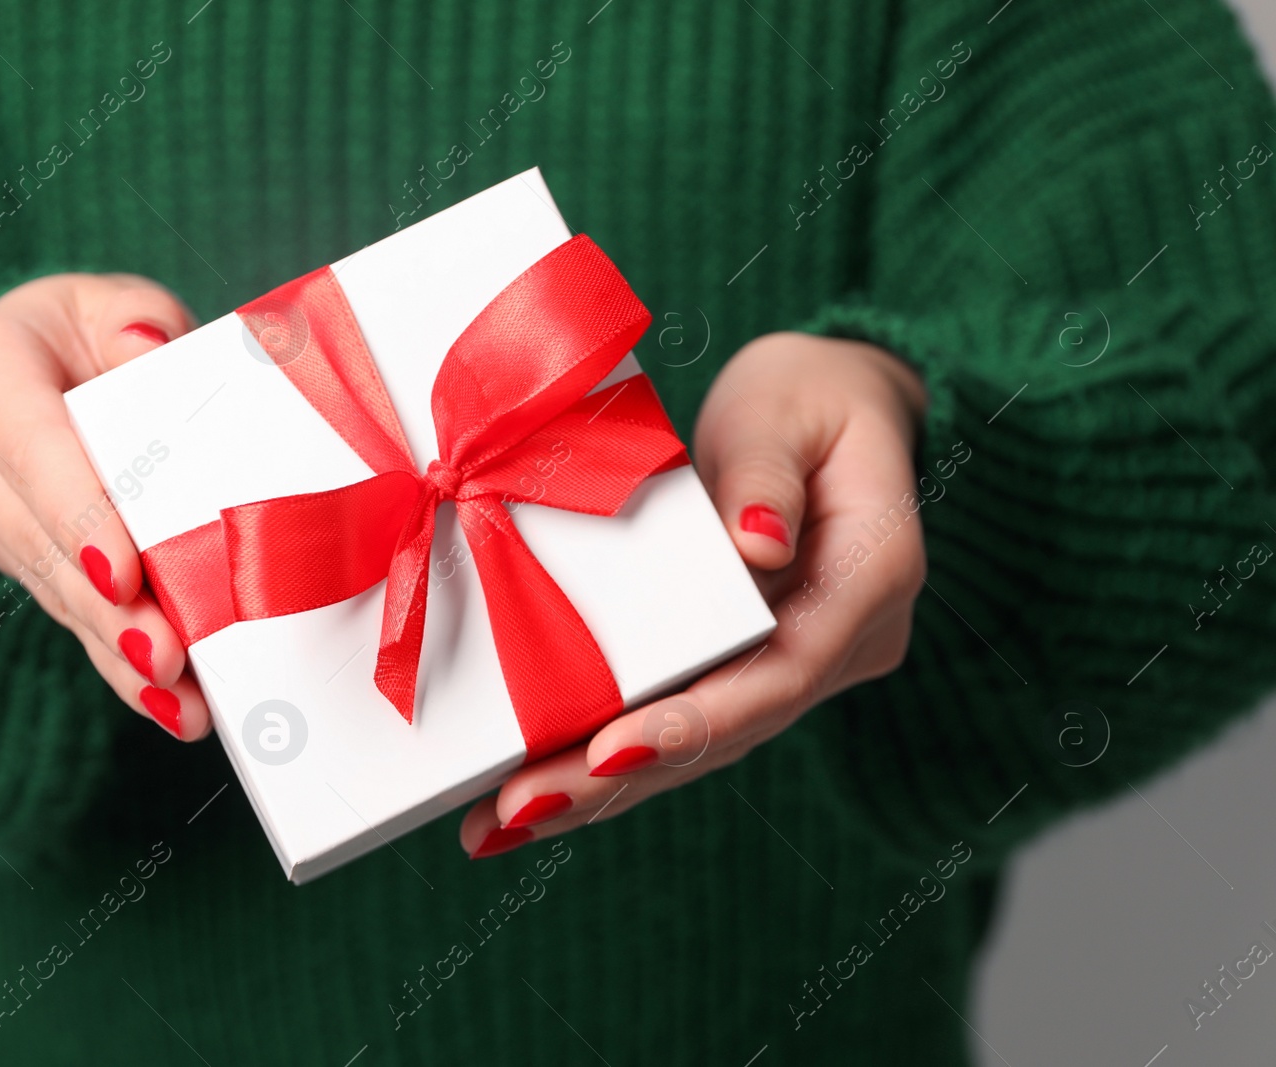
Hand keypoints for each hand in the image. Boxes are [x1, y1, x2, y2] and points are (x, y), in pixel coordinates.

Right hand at [0, 273, 212, 739]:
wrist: (56, 366)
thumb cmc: (97, 331)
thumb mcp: (117, 303)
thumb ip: (136, 319)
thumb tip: (145, 346)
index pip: (30, 446)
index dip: (74, 513)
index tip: (120, 573)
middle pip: (38, 539)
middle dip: (103, 606)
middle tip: (167, 656)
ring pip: (52, 591)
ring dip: (116, 651)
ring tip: (179, 698)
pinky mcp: (16, 561)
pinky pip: (69, 615)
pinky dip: (118, 661)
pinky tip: (169, 706)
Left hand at [459, 332, 928, 856]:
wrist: (834, 404)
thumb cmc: (809, 394)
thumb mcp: (789, 405)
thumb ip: (769, 472)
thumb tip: (760, 547)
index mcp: (870, 578)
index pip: (781, 671)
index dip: (695, 720)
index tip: (609, 751)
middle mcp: (843, 642)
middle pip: (729, 730)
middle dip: (616, 779)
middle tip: (514, 814)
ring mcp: (801, 662)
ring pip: (700, 742)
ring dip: (600, 787)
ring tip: (496, 827)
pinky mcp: (753, 664)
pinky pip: (683, 715)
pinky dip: (610, 753)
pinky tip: (534, 788)